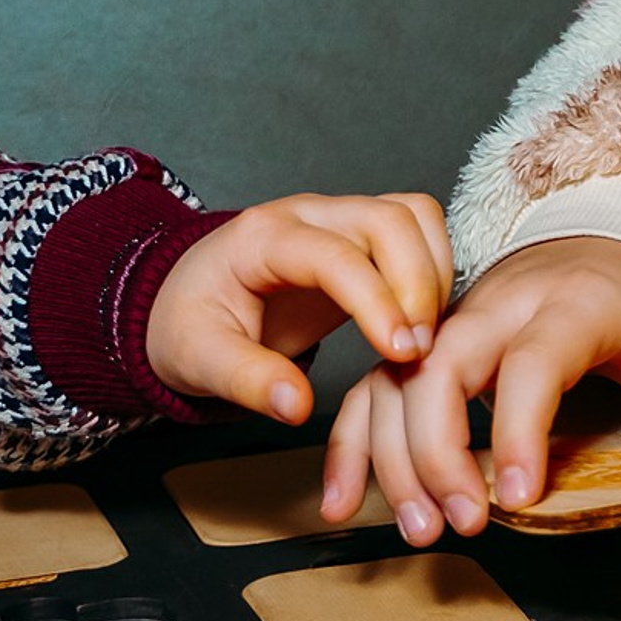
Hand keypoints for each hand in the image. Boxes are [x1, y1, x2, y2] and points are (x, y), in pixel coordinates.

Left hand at [143, 192, 451, 422]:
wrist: (185, 299)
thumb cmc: (189, 324)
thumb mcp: (198, 360)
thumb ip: (248, 381)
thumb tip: (298, 406)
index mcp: (264, 239)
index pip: (335, 256)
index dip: (376, 301)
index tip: (401, 353)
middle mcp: (308, 213)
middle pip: (388, 218)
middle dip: (418, 282)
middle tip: (419, 349)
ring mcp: (338, 215)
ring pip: (412, 213)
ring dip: (434, 270)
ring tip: (426, 335)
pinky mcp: (361, 233)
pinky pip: (416, 227)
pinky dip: (435, 265)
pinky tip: (426, 317)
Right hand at [319, 237, 620, 539]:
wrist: (614, 234)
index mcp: (577, 300)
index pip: (537, 359)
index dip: (522, 428)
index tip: (519, 498)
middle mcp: (506, 301)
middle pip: (446, 363)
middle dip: (442, 450)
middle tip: (467, 524)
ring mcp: (459, 319)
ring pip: (398, 376)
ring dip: (395, 455)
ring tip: (421, 528)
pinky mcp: (431, 342)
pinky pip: (374, 385)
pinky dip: (353, 442)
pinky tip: (346, 502)